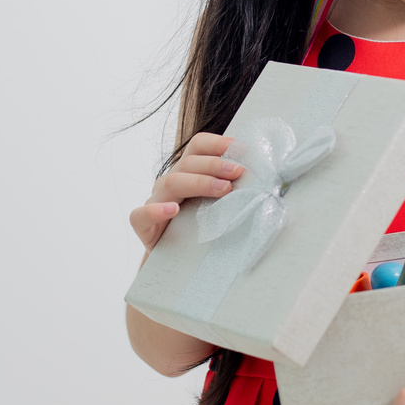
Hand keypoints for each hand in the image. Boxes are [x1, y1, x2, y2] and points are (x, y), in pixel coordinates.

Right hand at [128, 132, 241, 252]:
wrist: (178, 260)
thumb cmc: (202, 228)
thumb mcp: (217, 204)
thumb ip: (232, 188)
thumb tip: (263, 178)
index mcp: (188, 171)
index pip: (197, 146)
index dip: (216, 143)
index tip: (239, 148)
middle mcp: (170, 182)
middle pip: (188, 163)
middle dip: (215, 164)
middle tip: (238, 171)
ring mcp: (155, 201)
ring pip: (171, 183)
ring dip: (199, 182)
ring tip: (223, 189)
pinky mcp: (143, 224)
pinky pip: (141, 215)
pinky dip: (157, 210)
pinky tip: (173, 210)